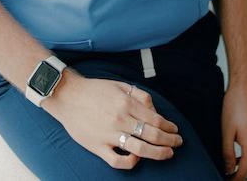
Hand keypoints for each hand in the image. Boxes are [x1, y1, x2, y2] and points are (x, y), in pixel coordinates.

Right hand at [44, 74, 182, 169]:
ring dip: (158, 153)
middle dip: (169, 140)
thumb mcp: (120, 85)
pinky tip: (137, 158)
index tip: (175, 130)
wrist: (68, 97)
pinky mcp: (98, 147)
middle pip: (152, 135)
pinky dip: (131, 162)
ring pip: (140, 150)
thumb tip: (154, 109)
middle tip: (178, 143)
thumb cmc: (95, 90)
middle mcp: (121, 120)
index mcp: (127, 103)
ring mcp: (109, 135)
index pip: (156, 119)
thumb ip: (140, 95)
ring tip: (168, 154)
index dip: (169, 127)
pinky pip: (117, 161)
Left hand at [220, 79, 246, 178]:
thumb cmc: (235, 106)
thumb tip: (228, 170)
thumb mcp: (227, 132)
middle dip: (239, 177)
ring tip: (229, 169)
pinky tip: (237, 156)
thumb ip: (227, 154)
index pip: (244, 173)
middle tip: (226, 177)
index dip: (234, 180)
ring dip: (243, 169)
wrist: (245, 88)